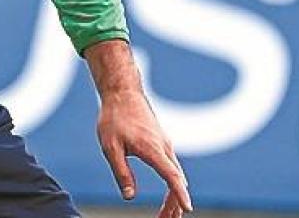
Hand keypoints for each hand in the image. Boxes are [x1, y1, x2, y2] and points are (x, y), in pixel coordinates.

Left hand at [84, 39, 191, 217]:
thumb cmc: (114, 118)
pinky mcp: (162, 143)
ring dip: (174, 197)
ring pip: (176, 176)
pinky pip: (172, 168)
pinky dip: (174, 184)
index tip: (187, 209)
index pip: (172, 177)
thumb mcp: (111, 147)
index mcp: (153, 149)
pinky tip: (170, 194)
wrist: (123, 92)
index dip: (180, 195)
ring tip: (169, 216)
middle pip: (176, 181)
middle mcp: (164, 147)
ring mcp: (165, 145)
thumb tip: (129, 196)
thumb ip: (121, 172)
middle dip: (175, 204)